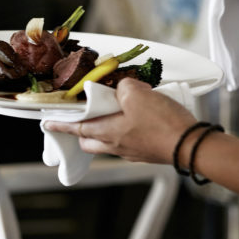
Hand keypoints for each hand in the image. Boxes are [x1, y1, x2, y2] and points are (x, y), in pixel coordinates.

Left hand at [44, 79, 197, 164]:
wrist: (190, 145)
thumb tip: (123, 88)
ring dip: (106, 130)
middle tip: (83, 118)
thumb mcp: (137, 94)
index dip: (61, 124)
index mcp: (107, 133)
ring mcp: (133, 152)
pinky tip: (139, 120)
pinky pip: (129, 143)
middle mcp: (116, 146)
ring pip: (109, 143)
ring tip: (115, 113)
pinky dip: (127, 132)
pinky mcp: (148, 152)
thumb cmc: (162, 123)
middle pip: (91, 141)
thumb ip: (124, 87)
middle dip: (83, 131)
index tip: (48, 124)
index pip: (76, 128)